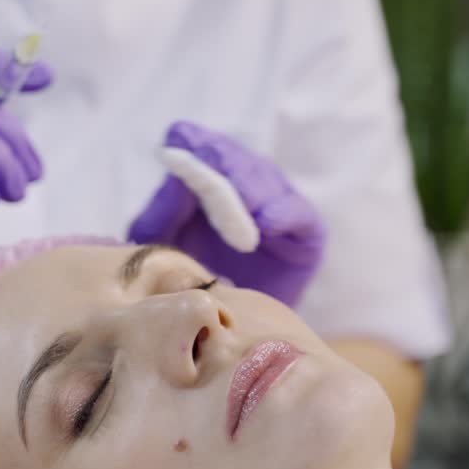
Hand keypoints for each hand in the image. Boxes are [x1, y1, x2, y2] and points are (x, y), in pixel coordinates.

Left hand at [128, 122, 325, 306]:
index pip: (196, 142)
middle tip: (205, 177)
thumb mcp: (163, 247)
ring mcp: (277, 201)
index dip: (190, 143)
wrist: (228, 326)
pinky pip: (298, 213)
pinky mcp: (306, 230)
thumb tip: (174, 175)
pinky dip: (282, 215)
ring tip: (231, 217)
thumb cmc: (187, 280)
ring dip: (248, 193)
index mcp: (204, 175)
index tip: (177, 148)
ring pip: (265, 179)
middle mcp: (243, 180)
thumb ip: (163, 213)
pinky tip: (264, 226)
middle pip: (232, 156)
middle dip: (220, 165)